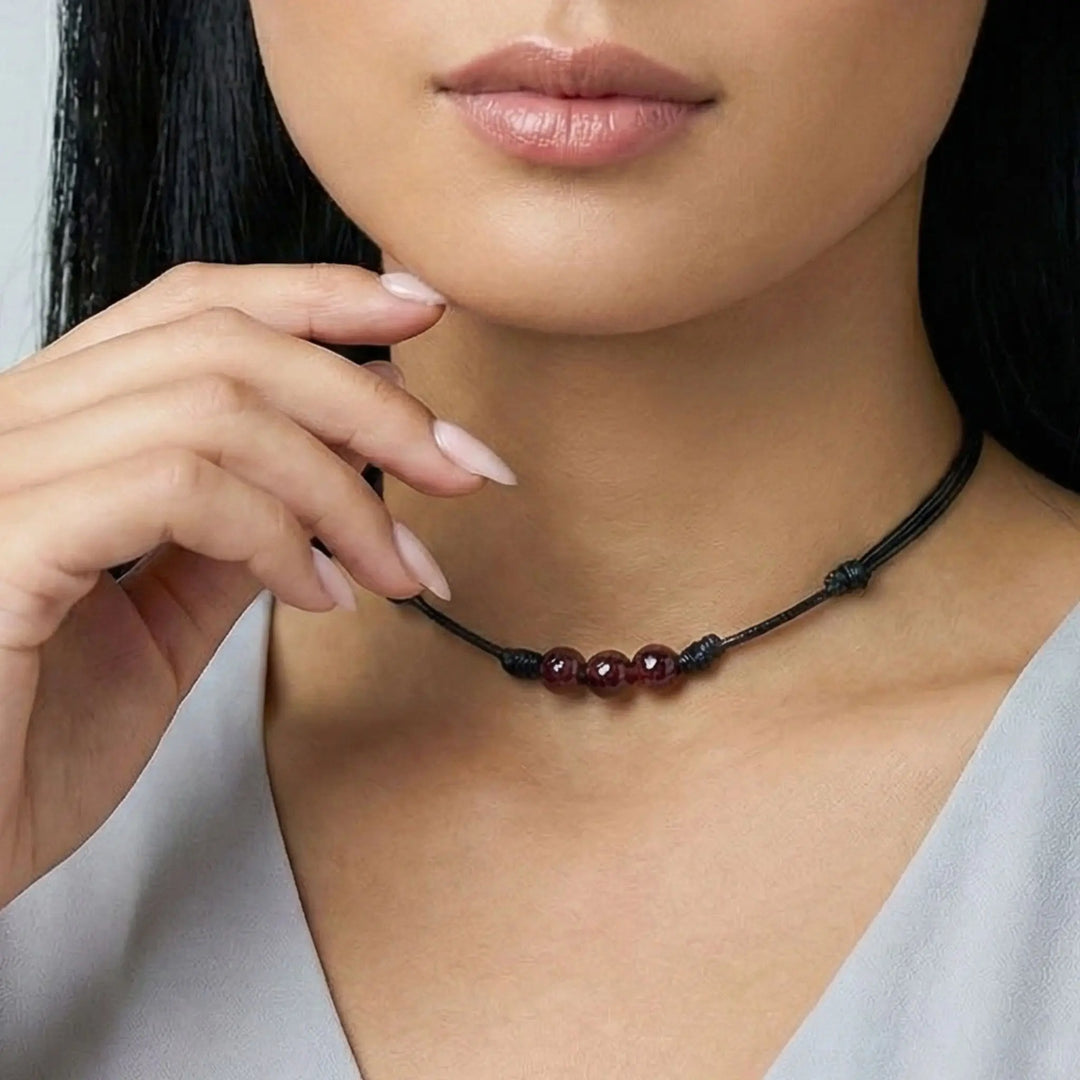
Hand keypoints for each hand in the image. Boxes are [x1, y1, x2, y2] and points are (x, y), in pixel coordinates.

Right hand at [0, 261, 507, 908]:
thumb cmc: (23, 752)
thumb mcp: (156, 629)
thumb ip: (226, 544)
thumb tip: (319, 485)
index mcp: (53, 430)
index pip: (192, 311)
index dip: (315, 297)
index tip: (421, 315)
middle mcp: (16, 423)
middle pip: (224, 341)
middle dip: (368, 399)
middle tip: (462, 466)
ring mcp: (4, 471)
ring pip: (217, 404)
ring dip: (343, 486)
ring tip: (398, 568)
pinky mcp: (5, 537)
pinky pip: (179, 485)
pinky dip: (277, 534)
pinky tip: (320, 597)